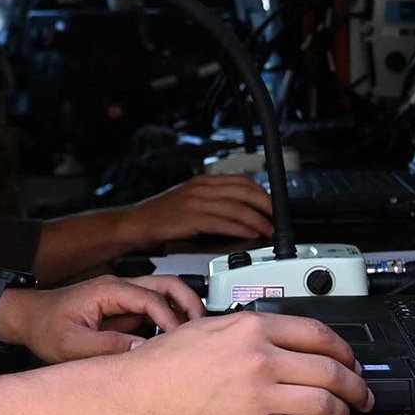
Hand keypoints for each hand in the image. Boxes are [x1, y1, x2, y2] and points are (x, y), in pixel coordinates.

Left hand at [0, 275, 202, 363]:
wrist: (29, 319)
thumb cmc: (44, 327)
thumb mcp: (72, 344)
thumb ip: (108, 347)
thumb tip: (143, 351)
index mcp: (108, 290)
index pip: (151, 298)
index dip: (169, 320)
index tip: (179, 341)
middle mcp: (119, 287)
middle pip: (168, 285)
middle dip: (189, 304)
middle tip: (204, 330)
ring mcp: (123, 296)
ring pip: (165, 293)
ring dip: (183, 311)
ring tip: (196, 335)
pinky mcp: (124, 308)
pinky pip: (155, 308)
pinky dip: (171, 320)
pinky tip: (177, 341)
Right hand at [120, 310, 372, 414]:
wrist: (136, 394)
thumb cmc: (163, 363)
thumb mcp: (209, 325)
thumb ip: (250, 329)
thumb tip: (285, 339)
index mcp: (251, 328)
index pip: (319, 335)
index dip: (344, 350)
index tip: (349, 360)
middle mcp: (260, 359)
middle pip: (331, 371)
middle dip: (355, 385)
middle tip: (359, 392)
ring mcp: (258, 396)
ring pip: (326, 404)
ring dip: (343, 413)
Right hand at [128, 175, 274, 246]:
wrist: (136, 224)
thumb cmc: (161, 216)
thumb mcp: (189, 200)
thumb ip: (212, 201)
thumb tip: (239, 210)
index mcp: (203, 182)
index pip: (241, 180)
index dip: (261, 192)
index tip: (273, 204)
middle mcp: (202, 188)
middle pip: (244, 191)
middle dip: (266, 205)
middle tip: (277, 218)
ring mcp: (197, 202)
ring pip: (237, 207)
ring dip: (258, 220)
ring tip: (268, 230)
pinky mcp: (192, 218)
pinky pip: (225, 222)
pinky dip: (243, 228)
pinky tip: (252, 234)